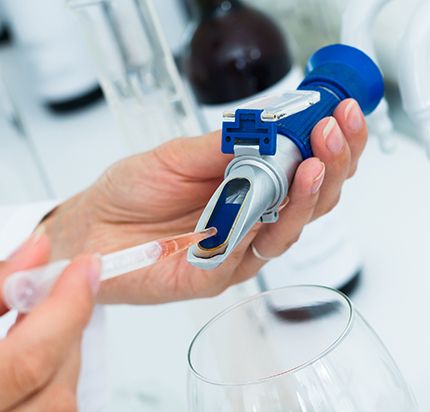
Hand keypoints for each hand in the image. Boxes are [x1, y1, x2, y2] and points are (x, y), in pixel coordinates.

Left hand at [42, 98, 368, 303]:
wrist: (87, 229)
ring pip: (288, 233)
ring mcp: (236, 252)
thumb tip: (270, 125)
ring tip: (312, 165)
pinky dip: (253, 233)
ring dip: (305, 197)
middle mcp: (253, 221)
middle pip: (314, 203)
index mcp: (253, 187)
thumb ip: (224, 144)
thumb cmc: (130, 194)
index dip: (334, 145)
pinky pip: (242, 260)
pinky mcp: (211, 279)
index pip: (311, 169)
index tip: (342, 115)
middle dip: (333, 165)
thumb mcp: (178, 154)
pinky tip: (261, 208)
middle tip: (333, 133)